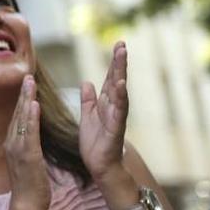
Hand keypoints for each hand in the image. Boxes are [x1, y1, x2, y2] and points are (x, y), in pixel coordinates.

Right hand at [5, 75, 50, 209]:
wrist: (27, 205)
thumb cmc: (31, 187)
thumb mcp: (28, 163)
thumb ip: (28, 148)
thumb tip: (31, 138)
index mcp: (12, 145)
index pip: (17, 118)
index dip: (22, 100)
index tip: (26, 85)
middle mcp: (11, 144)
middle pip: (17, 114)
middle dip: (22, 94)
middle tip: (27, 75)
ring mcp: (17, 149)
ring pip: (21, 119)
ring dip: (25, 99)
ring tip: (29, 82)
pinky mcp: (27, 156)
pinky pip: (29, 132)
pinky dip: (30, 117)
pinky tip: (33, 104)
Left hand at [79, 41, 127, 180]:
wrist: (100, 165)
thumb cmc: (95, 142)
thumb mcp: (87, 116)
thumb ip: (88, 99)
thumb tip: (87, 81)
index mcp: (105, 103)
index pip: (110, 79)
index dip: (113, 63)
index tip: (118, 44)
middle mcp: (114, 106)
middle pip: (117, 80)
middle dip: (119, 62)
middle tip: (121, 44)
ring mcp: (117, 115)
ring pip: (120, 90)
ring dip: (121, 73)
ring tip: (122, 56)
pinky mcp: (116, 127)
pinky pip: (119, 110)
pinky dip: (121, 96)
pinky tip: (121, 84)